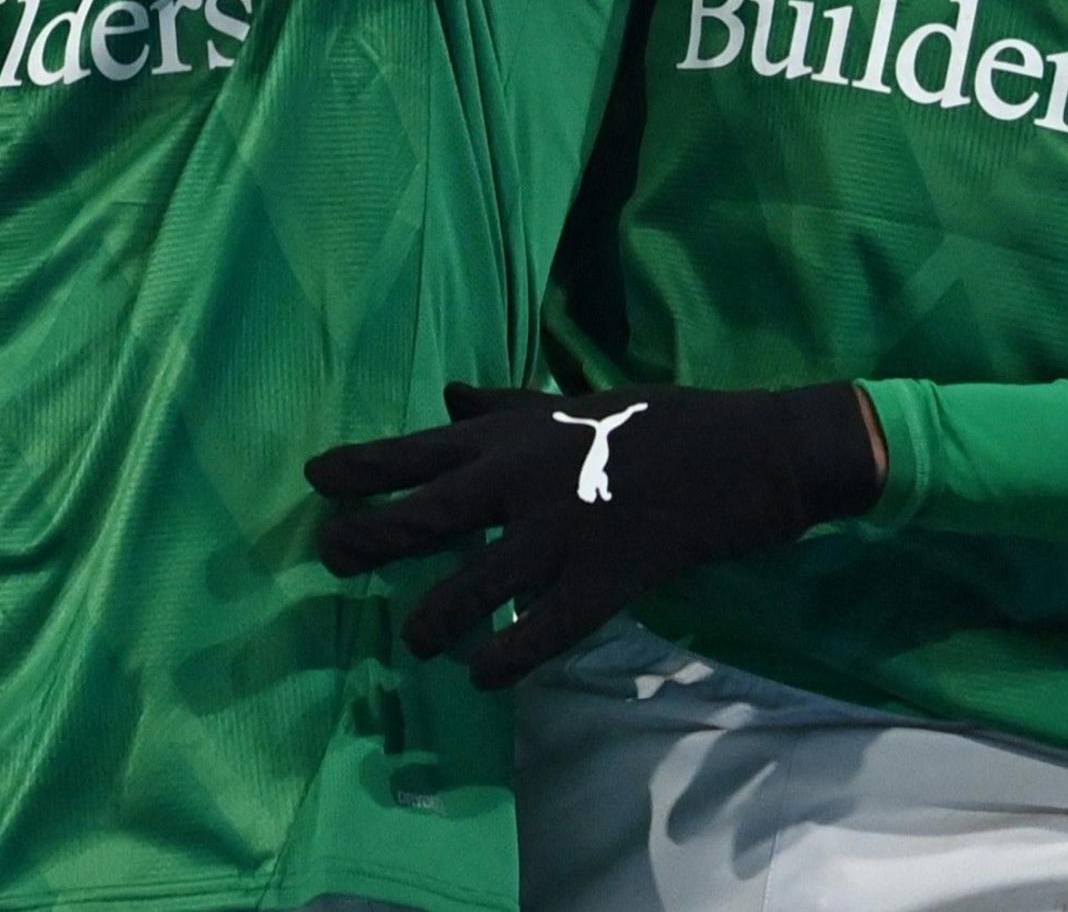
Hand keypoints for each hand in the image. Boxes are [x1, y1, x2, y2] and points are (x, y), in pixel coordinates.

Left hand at [304, 381, 885, 688]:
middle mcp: (526, 477)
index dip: (363, 466)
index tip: (315, 481)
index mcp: (519, 432)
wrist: (753, 450)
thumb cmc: (662, 422)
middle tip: (331, 559)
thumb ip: (507, 404)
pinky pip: (540, 631)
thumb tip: (448, 392)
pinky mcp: (605, 578)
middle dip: (370, 539)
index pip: (422, 448)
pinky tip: (480, 675)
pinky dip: (503, 658)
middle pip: (426, 514)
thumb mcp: (575, 402)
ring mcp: (563, 530)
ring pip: (473, 584)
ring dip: (432, 618)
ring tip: (413, 642)